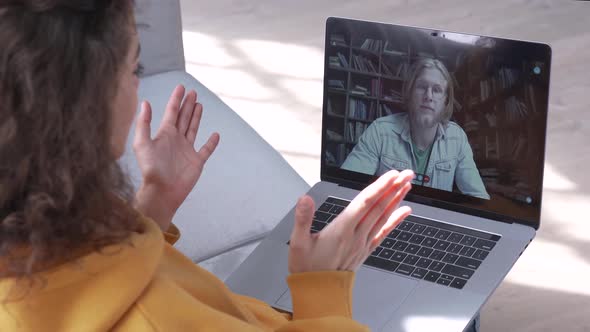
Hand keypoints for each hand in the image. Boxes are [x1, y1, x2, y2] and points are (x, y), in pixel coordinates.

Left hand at [133, 85, 219, 230]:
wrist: (161, 190)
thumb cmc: (150, 169)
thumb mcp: (142, 143)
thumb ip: (144, 123)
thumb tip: (145, 103)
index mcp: (164, 134)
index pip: (172, 112)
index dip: (176, 99)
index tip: (181, 87)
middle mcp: (176, 140)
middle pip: (184, 118)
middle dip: (188, 105)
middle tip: (193, 92)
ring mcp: (187, 150)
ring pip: (193, 129)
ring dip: (196, 117)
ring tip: (199, 105)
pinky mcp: (196, 162)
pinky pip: (206, 150)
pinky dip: (211, 143)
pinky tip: (215, 134)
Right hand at [288, 170, 413, 272]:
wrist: (319, 293)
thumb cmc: (307, 269)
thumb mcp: (298, 242)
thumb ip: (302, 218)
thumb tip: (305, 199)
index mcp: (341, 230)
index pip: (364, 203)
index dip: (379, 187)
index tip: (392, 175)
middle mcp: (356, 236)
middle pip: (378, 207)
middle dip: (393, 188)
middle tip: (406, 174)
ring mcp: (363, 243)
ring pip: (383, 217)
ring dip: (396, 199)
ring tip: (406, 185)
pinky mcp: (365, 250)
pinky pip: (384, 232)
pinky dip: (395, 220)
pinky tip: (405, 211)